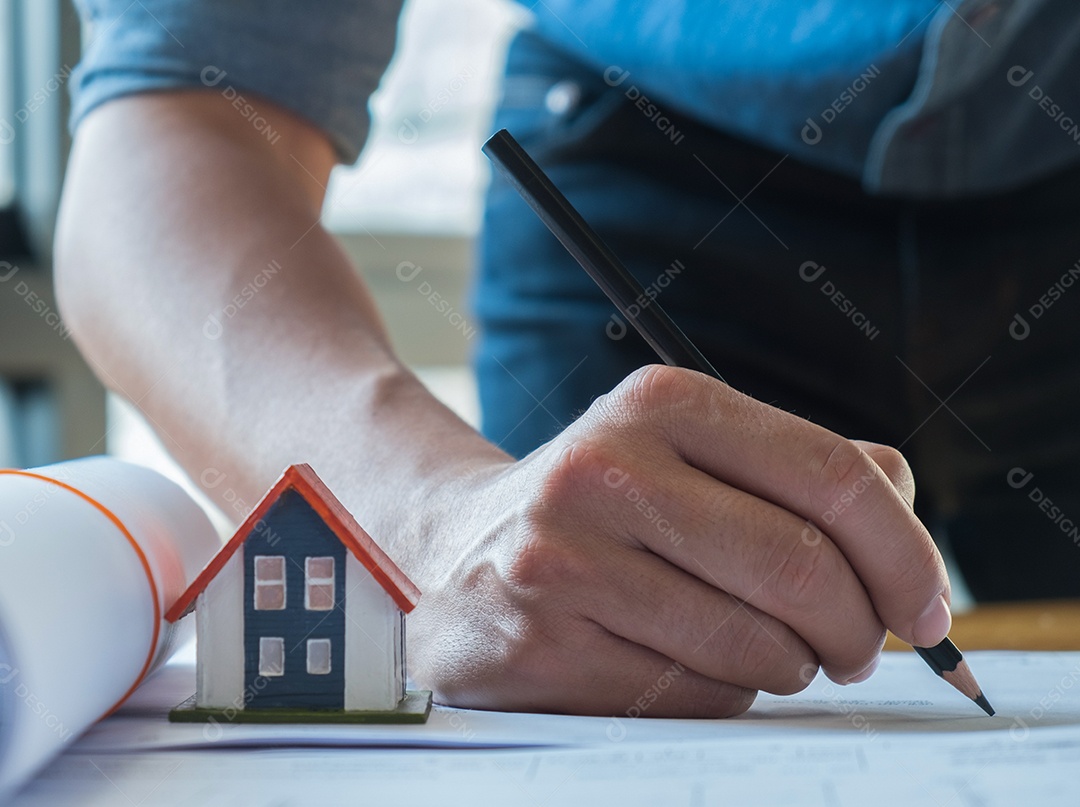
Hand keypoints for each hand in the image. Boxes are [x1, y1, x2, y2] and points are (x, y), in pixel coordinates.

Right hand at [408, 365, 950, 716]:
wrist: (456, 552)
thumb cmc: (602, 507)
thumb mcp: (688, 451)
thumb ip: (802, 466)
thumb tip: (904, 507)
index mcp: (660, 403)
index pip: (831, 475)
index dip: (905, 554)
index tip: (925, 609)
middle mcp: (604, 469)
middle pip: (803, 567)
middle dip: (857, 629)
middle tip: (854, 648)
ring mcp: (564, 558)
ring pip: (756, 647)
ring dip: (786, 666)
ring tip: (755, 646)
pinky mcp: (542, 642)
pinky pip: (693, 697)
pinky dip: (719, 694)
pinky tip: (681, 662)